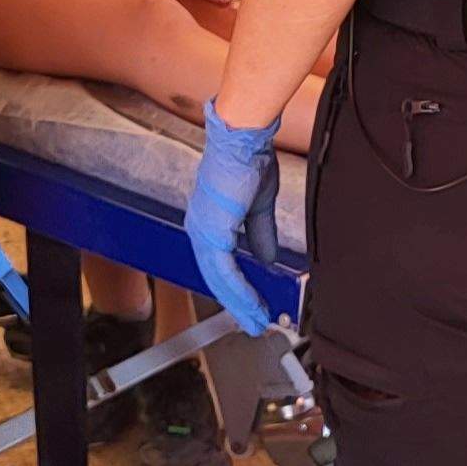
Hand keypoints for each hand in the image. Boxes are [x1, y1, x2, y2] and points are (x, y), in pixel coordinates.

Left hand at [185, 105, 283, 334]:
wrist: (244, 142)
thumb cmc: (249, 162)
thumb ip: (260, 235)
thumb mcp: (259, 207)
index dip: (236, 288)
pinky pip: (224, 273)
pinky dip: (240, 292)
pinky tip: (252, 305)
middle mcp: (200, 229)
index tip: (253, 305)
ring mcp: (202, 232)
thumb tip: (266, 258)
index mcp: (209, 222)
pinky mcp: (211, 233)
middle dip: (237, 304)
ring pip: (218, 281)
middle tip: (254, 324)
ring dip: (239, 304)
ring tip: (256, 322)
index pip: (219, 264)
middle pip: (216, 278)